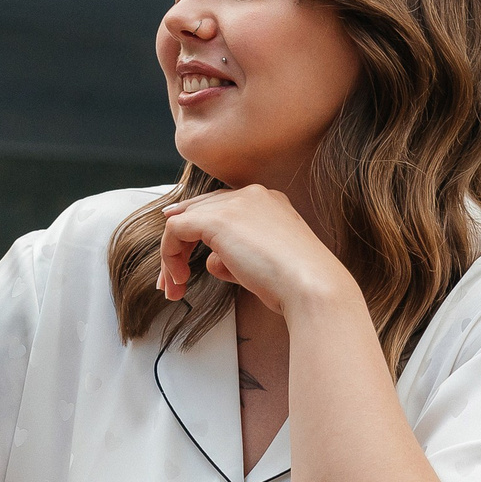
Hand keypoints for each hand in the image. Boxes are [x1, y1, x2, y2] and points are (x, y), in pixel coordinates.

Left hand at [157, 184, 358, 315]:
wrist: (310, 285)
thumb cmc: (296, 285)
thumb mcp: (265, 264)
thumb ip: (237, 255)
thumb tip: (212, 261)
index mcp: (270, 201)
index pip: (221, 206)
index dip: (196, 227)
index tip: (179, 251)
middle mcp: (252, 195)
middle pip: (199, 211)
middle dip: (179, 246)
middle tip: (170, 279)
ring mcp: (234, 203)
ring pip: (184, 220)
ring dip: (173, 256)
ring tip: (174, 287)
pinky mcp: (216, 219)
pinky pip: (175, 230)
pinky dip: (170, 255)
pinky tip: (179, 279)